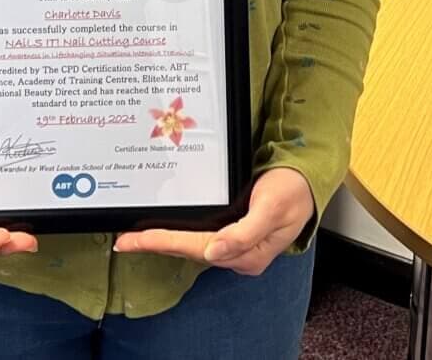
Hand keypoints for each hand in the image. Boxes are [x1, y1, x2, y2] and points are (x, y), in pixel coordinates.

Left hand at [114, 168, 314, 276]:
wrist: (307, 178)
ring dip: (164, 240)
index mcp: (246, 252)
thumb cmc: (293, 190)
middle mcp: (237, 251)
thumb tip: (213, 252)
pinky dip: (179, 232)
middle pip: (188, 249)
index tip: (133, 241)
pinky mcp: (234, 228)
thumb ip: (244, 232)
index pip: (194, 248)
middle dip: (155, 244)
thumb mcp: (272, 207)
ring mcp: (235, 241)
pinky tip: (164, 228)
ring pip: (191, 244)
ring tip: (135, 237)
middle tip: (124, 241)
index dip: (161, 244)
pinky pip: (200, 233)